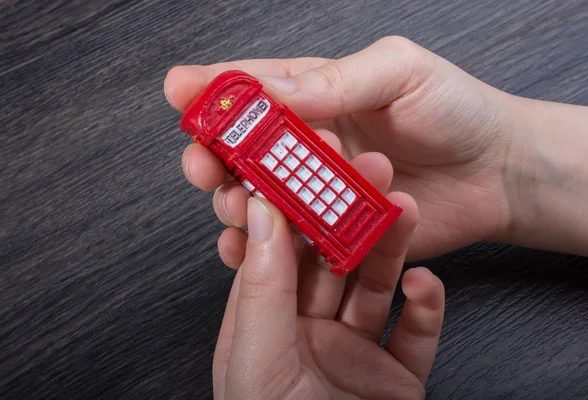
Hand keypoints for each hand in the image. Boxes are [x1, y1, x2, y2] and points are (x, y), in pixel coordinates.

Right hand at [164, 35, 515, 261]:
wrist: (496, 171)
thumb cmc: (455, 109)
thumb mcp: (398, 73)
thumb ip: (334, 82)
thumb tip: (272, 93)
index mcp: (319, 93)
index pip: (255, 88)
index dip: (213, 89)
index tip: (178, 91)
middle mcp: (311, 142)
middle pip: (243, 149)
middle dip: (212, 154)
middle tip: (203, 162)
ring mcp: (321, 188)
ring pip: (259, 197)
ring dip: (236, 201)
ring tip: (238, 204)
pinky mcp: (336, 228)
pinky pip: (290, 237)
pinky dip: (263, 245)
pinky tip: (246, 247)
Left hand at [214, 194, 444, 399]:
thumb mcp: (258, 355)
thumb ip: (263, 287)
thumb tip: (260, 211)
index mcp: (266, 325)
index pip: (279, 256)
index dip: (295, 210)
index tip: (312, 170)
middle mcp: (310, 334)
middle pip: (334, 264)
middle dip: (352, 220)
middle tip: (371, 178)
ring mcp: (355, 353)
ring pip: (377, 289)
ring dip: (393, 249)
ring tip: (406, 210)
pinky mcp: (397, 377)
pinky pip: (417, 334)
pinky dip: (426, 306)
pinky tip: (424, 281)